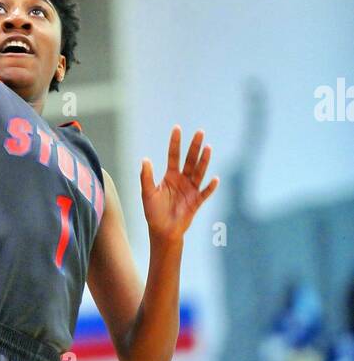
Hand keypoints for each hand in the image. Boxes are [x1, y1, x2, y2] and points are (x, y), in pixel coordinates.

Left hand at [141, 127, 218, 243]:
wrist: (162, 231)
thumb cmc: (154, 213)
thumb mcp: (147, 194)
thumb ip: (146, 177)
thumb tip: (145, 159)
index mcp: (170, 176)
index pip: (174, 156)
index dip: (175, 143)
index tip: (178, 128)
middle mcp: (182, 180)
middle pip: (190, 160)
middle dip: (194, 147)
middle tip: (200, 132)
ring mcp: (190, 190)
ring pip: (199, 172)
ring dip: (204, 161)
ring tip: (208, 148)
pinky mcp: (196, 202)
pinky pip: (205, 193)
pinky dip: (210, 187)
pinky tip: (214, 179)